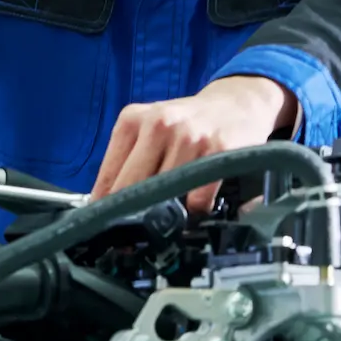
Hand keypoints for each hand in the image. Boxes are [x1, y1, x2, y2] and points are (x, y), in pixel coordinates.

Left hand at [91, 75, 296, 211]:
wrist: (237, 102)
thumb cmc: (187, 123)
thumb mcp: (150, 129)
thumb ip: (127, 160)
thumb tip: (104, 204)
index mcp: (132, 120)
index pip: (109, 174)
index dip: (105, 205)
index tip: (103, 226)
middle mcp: (159, 124)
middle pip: (133, 185)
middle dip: (129, 215)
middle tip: (129, 238)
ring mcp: (190, 136)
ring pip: (165, 193)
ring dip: (164, 215)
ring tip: (164, 225)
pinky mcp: (219, 148)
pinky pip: (198, 196)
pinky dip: (194, 213)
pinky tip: (194, 214)